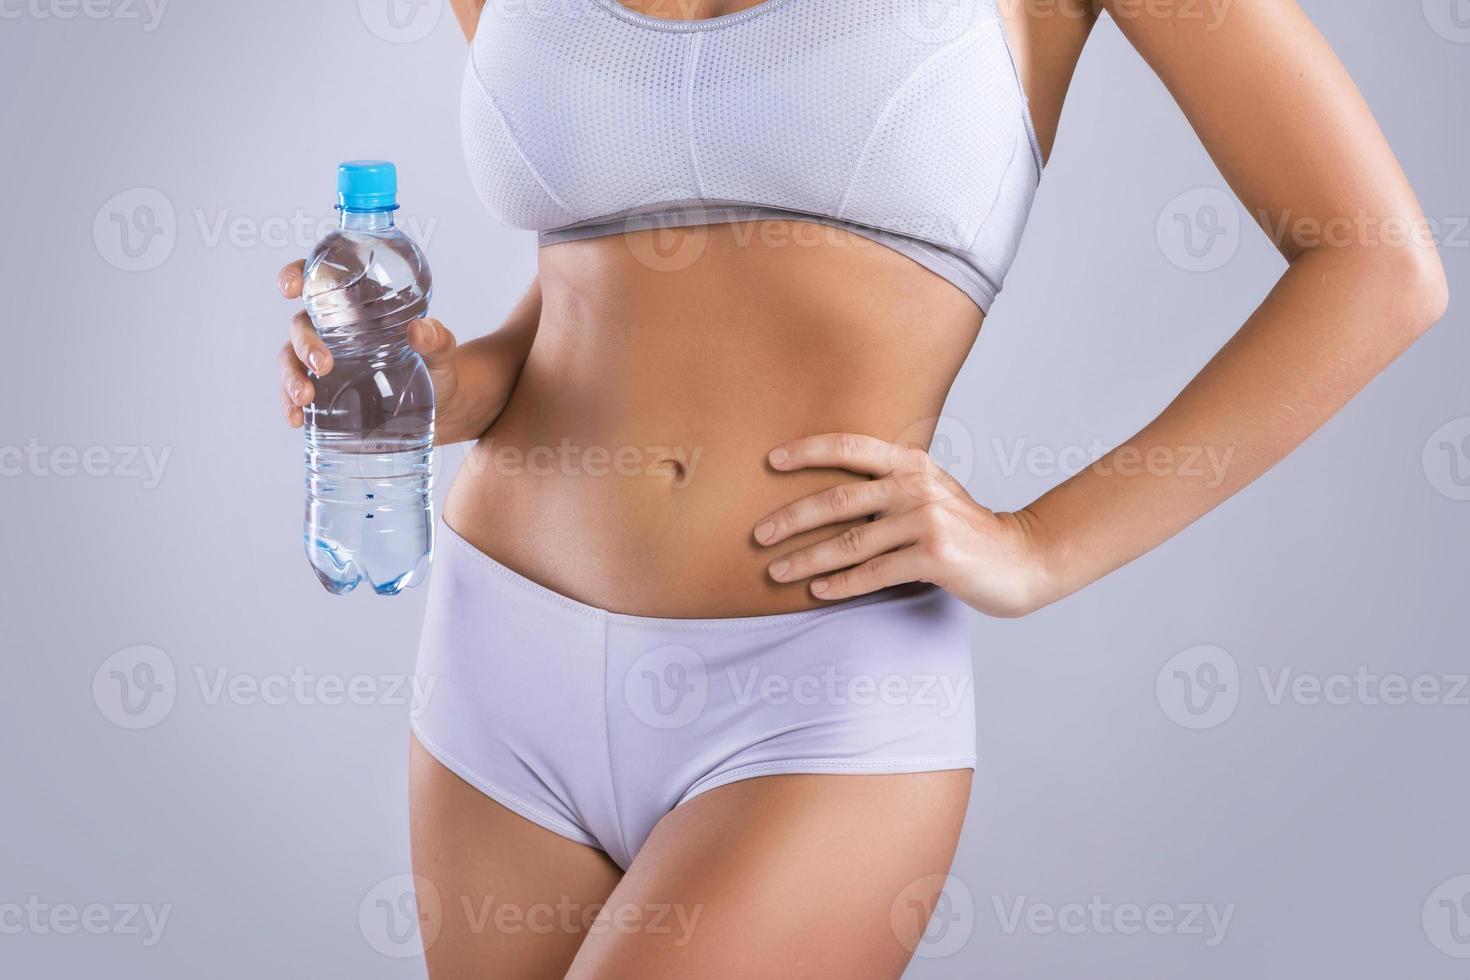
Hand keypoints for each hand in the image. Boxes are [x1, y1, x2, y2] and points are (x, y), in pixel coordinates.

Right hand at [275, 259, 461, 430]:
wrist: (440, 412)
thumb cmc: (438, 371)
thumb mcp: (443, 354)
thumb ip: (437, 340)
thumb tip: (419, 330)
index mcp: (359, 307)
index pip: (321, 281)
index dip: (297, 275)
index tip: (291, 288)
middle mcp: (335, 330)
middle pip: (302, 325)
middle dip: (305, 343)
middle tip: (324, 365)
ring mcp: (326, 361)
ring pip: (292, 359)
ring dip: (291, 376)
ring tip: (304, 399)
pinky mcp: (324, 393)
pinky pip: (295, 393)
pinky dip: (290, 404)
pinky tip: (296, 418)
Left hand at [754, 433, 1049, 617]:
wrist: (1022, 558)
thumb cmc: (966, 529)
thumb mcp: (931, 491)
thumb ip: (891, 485)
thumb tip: (829, 495)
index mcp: (913, 463)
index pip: (852, 447)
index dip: (809, 451)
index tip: (772, 461)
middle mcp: (917, 486)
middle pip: (838, 500)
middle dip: (791, 519)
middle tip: (758, 535)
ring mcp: (927, 521)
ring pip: (850, 543)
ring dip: (806, 560)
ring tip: (776, 572)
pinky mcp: (934, 557)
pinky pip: (874, 573)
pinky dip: (841, 584)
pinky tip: (817, 591)